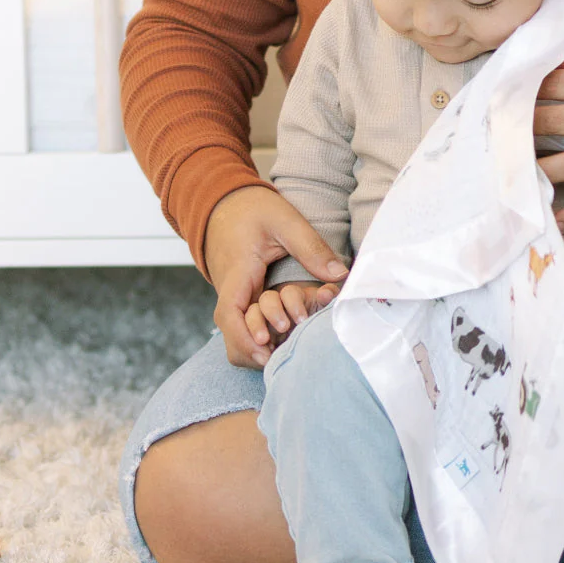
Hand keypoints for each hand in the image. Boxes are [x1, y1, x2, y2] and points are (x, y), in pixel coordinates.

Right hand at [204, 185, 348, 367]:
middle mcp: (230, 288)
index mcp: (238, 271)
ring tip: (281, 356)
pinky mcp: (240, 296)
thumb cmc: (252, 208)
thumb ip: (310, 247)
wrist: (224, 202)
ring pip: (234, 331)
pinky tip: (279, 343)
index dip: (244, 334)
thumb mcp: (284, 220)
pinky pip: (243, 322)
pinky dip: (256, 336)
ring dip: (253, 346)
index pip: (230, 312)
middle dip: (250, 349)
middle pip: (230, 330)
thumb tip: (339, 274)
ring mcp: (233, 294)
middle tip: (277, 360)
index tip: (265, 345)